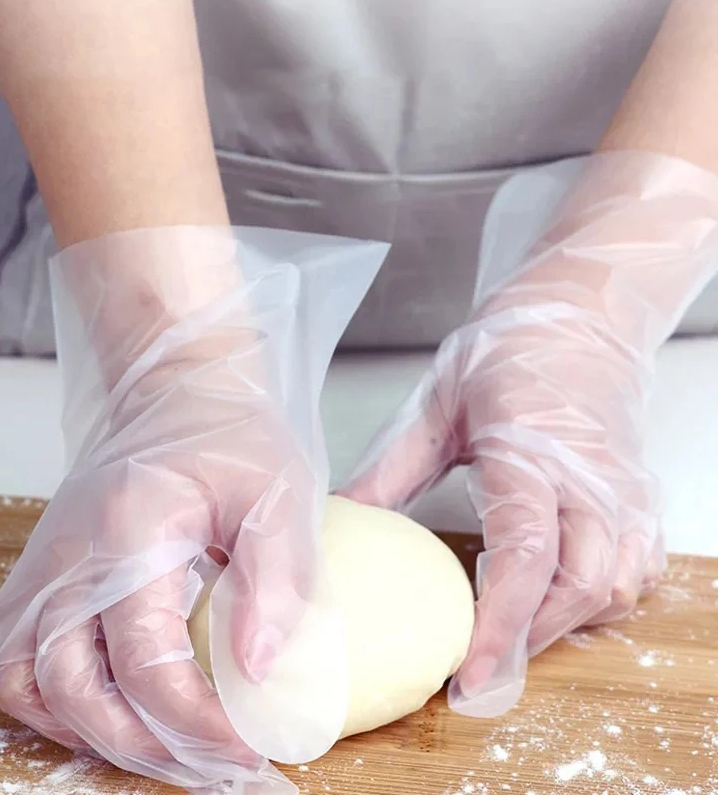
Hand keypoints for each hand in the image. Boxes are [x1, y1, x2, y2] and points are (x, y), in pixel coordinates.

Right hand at [0, 227, 386, 791]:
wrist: (180, 391)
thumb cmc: (233, 436)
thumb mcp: (279, 493)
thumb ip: (278, 579)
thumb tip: (260, 672)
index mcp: (129, 530)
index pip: (146, 661)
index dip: (197, 722)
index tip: (249, 751)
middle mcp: (69, 553)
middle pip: (74, 690)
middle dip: (144, 749)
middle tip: (210, 769)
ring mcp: (45, 561)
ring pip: (29, 684)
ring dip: (90, 734)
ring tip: (161, 751)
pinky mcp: (44, 568)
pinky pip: (20, 657)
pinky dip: (55, 701)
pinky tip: (109, 710)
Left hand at [343, 152, 717, 715]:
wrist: (579, 313)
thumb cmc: (507, 349)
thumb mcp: (436, 403)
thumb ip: (394, 469)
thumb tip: (346, 517)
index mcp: (529, 452)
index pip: (525, 554)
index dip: (500, 623)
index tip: (471, 673)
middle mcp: (588, 478)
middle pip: (581, 586)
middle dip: (533, 641)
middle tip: (481, 672)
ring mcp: (623, 487)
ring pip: (617, 585)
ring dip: (568, 624)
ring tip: (514, 638)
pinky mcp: (639, 490)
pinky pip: (641, 567)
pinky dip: (605, 599)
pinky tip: (564, 599)